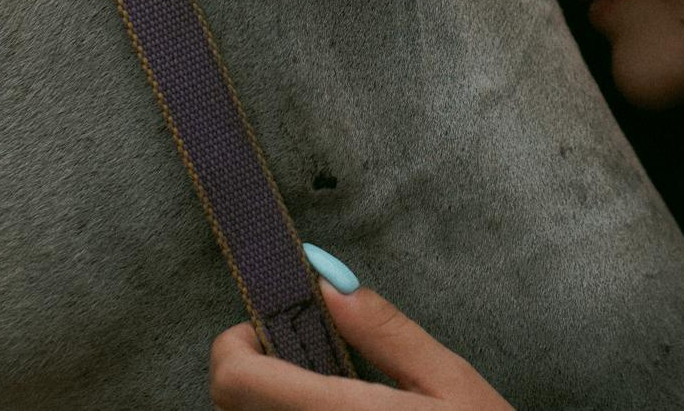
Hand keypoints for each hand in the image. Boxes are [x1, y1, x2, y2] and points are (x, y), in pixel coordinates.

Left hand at [209, 280, 513, 409]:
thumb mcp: (451, 383)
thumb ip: (385, 333)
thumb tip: (331, 285)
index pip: (234, 379)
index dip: (237, 344)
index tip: (270, 328)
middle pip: (232, 406)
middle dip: (256, 370)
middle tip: (306, 357)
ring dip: (272, 402)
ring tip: (328, 393)